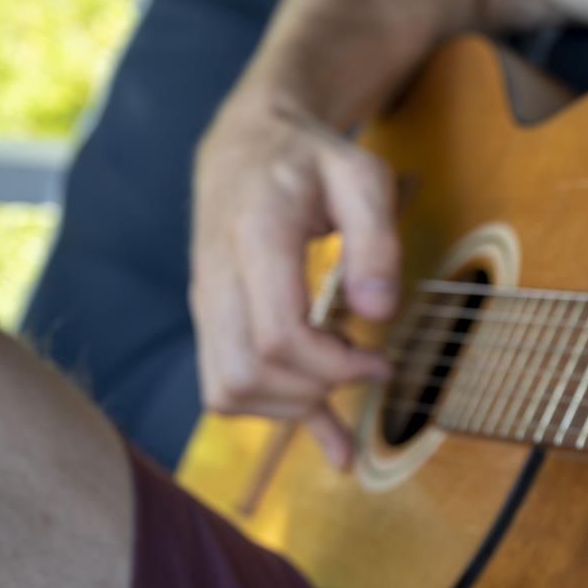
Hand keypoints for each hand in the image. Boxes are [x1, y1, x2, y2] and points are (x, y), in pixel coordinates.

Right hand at [190, 92, 398, 466]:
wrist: (249, 145)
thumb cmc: (313, 162)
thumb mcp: (363, 177)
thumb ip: (376, 240)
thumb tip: (376, 313)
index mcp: (256, 236)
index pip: (279, 333)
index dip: (335, 365)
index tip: (381, 362)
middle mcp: (217, 275)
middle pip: (249, 371)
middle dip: (316, 389)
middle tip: (367, 365)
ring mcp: (207, 302)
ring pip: (229, 389)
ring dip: (294, 404)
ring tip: (342, 375)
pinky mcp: (213, 321)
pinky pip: (225, 388)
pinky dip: (278, 417)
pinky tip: (334, 443)